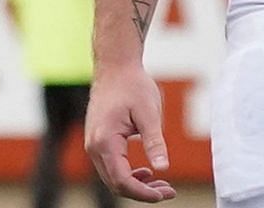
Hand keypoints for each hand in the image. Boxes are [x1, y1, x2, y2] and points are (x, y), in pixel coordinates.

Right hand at [85, 64, 175, 201]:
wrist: (115, 68)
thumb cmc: (133, 86)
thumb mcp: (149, 113)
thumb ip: (155, 142)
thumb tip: (163, 168)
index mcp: (105, 142)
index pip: (122, 180)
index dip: (143, 192)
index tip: (164, 195)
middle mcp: (94, 148)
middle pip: (116, 183)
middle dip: (142, 192)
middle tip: (169, 192)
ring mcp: (94, 146)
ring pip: (113, 177)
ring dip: (136, 184)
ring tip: (162, 185)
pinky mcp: (98, 142)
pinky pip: (112, 166)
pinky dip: (128, 174)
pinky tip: (147, 172)